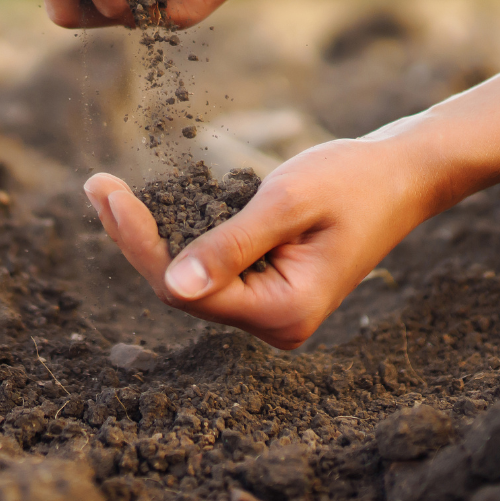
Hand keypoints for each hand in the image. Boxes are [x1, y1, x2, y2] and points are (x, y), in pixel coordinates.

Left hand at [81, 133, 438, 348]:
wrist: (403, 176)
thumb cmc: (354, 180)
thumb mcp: (288, 202)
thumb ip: (231, 244)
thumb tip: (172, 285)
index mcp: (284, 313)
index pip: (186, 289)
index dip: (139, 243)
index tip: (105, 192)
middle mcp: (275, 324)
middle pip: (181, 289)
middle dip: (137, 238)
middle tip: (96, 185)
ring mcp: (271, 311)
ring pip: (191, 279)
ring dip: (152, 235)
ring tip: (108, 191)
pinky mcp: (267, 288)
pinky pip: (211, 268)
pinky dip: (181, 234)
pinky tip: (149, 205)